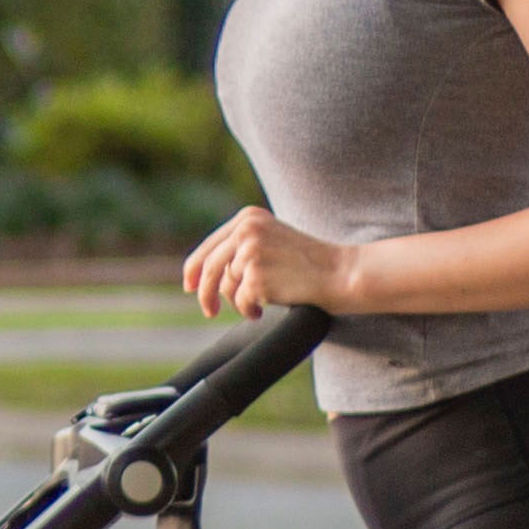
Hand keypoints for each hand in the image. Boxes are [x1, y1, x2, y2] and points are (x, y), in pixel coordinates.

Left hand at [181, 204, 347, 320]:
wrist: (340, 272)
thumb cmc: (308, 263)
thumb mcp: (272, 240)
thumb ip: (242, 247)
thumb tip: (203, 273)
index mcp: (248, 218)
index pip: (210, 245)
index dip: (195, 269)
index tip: (188, 286)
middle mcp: (246, 230)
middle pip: (211, 267)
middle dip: (205, 293)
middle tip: (208, 311)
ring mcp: (250, 251)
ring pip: (226, 286)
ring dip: (240, 301)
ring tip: (259, 304)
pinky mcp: (256, 275)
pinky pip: (240, 301)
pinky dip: (248, 311)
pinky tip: (264, 310)